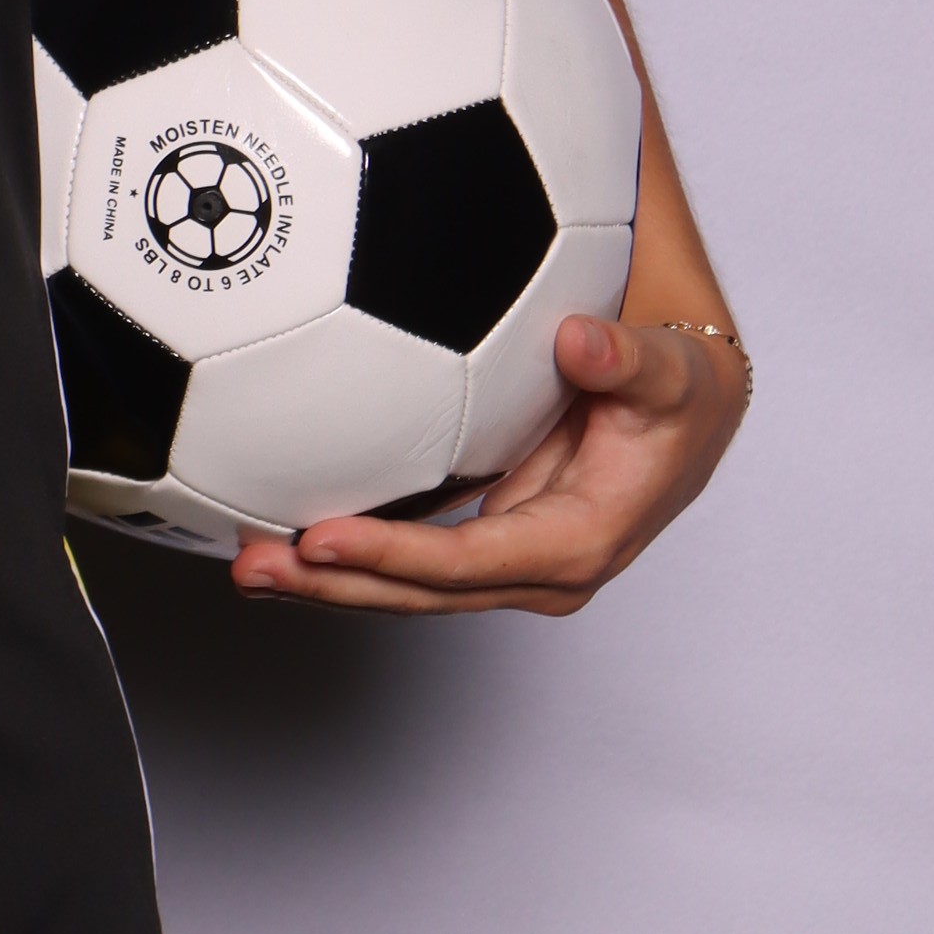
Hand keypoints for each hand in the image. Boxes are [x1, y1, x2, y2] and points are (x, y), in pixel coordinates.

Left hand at [227, 312, 749, 617]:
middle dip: (336, 586)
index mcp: (578, 543)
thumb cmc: (680, 398)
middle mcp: (534, 569)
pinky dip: (346, 552)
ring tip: (244, 564)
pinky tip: (281, 534)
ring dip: (327, 580)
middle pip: (420, 592)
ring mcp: (503, 559)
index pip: (469, 562)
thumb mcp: (670, 376)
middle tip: (252, 566)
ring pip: (405, 584)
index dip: (394, 557)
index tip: (321, 538)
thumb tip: (582, 342)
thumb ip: (628, 362)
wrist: (688, 416)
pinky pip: (406, 553)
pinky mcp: (480, 538)